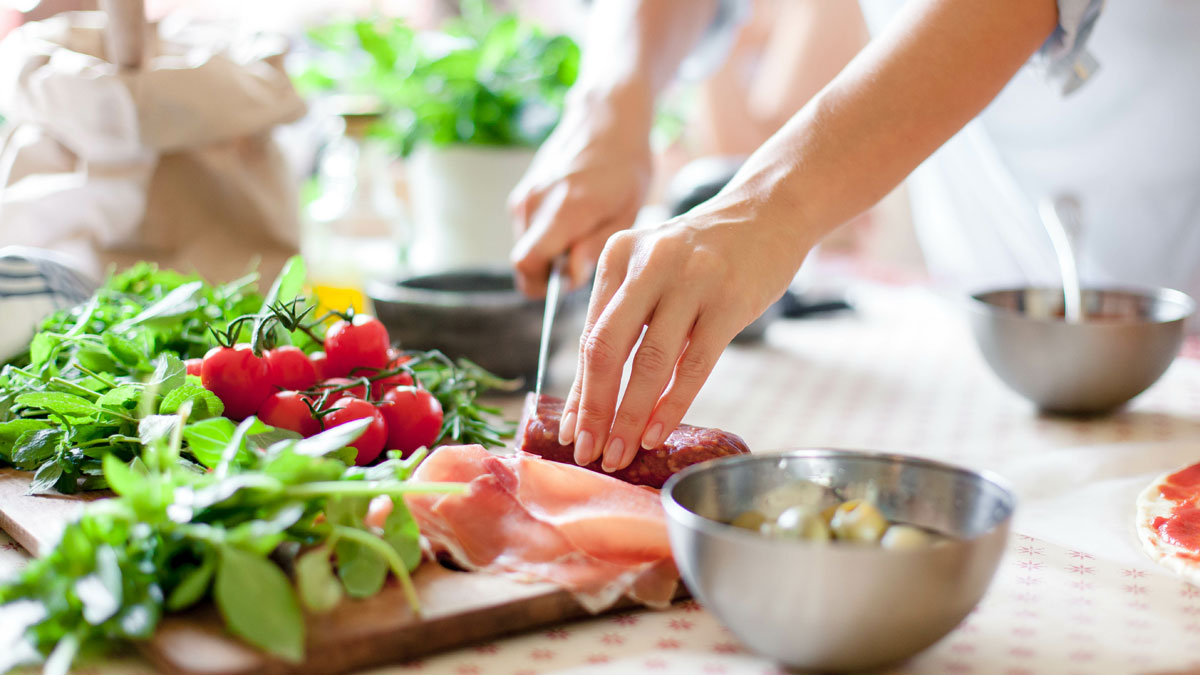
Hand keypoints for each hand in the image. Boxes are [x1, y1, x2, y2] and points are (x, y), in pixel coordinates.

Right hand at [508, 87, 653, 296]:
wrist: (606, 119)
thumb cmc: (626, 166)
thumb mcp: (627, 212)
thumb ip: (595, 247)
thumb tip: (570, 277)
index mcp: (564, 209)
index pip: (527, 263)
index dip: (543, 285)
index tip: (569, 282)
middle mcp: (535, 202)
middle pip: (525, 260)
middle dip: (550, 270)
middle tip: (585, 255)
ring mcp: (525, 195)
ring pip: (527, 246)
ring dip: (550, 251)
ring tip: (583, 230)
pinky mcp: (522, 192)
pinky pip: (528, 229)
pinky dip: (546, 234)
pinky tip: (573, 217)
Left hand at [558, 199, 808, 471]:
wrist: (770, 210)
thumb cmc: (706, 252)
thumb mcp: (653, 266)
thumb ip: (625, 315)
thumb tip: (596, 393)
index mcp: (618, 257)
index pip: (590, 336)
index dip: (580, 390)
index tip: (573, 431)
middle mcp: (648, 264)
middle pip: (608, 349)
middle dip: (595, 408)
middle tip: (589, 452)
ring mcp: (690, 281)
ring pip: (650, 363)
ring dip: (630, 416)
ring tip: (621, 453)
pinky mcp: (729, 301)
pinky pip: (693, 365)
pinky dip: (671, 405)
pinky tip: (657, 432)